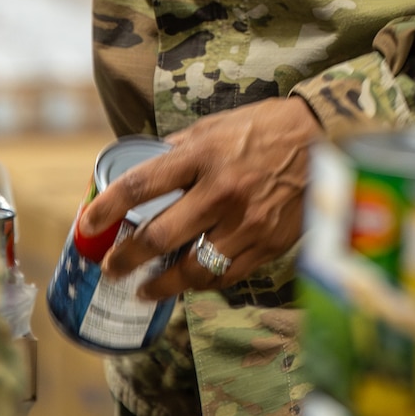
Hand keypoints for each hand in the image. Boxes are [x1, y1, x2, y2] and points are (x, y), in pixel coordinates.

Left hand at [92, 97, 320, 300]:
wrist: (326, 141)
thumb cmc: (266, 129)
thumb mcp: (215, 127)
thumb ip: (179, 150)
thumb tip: (143, 168)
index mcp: (203, 155)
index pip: (141, 185)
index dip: (107, 208)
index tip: (88, 223)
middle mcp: (221, 191)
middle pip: (159, 236)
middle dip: (125, 258)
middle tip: (110, 267)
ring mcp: (247, 223)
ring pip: (192, 268)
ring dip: (161, 284)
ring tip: (144, 288)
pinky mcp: (269, 244)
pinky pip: (226, 276)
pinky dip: (201, 284)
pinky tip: (187, 285)